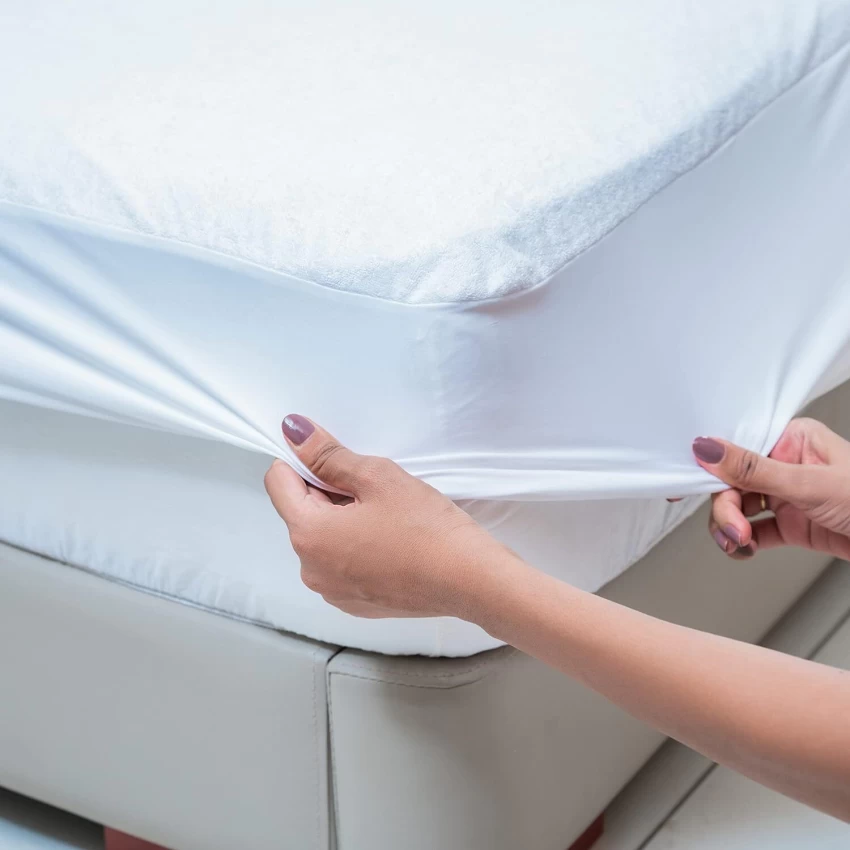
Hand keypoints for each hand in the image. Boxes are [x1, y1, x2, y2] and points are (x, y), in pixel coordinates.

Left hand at [264, 415, 519, 618]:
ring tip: (387, 517)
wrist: (470, 580)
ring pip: (323, 538)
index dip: (303, 461)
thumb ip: (328, 455)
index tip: (337, 458)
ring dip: (343, 520)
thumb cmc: (426, 528)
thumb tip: (295, 433)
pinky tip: (391, 542)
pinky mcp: (354, 604)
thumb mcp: (377, 477)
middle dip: (328, 493)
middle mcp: (310, 568)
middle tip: (374, 488)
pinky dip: (356, 548)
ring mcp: (332, 591)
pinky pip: (340, 564)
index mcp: (308, 534)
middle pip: (301, 512)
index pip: (278, 483)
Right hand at [693, 418, 849, 559]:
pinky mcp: (793, 525)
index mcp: (793, 440)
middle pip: (733, 482)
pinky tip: (745, 549)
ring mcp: (788, 497)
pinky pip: (756, 532)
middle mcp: (787, 465)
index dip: (712, 466)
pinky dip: (745, 543)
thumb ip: (755, 470)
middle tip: (732, 528)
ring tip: (738, 542)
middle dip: (726, 509)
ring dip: (731, 528)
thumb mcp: (810, 483)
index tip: (691, 482)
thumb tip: (709, 449)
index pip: (738, 448)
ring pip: (739, 508)